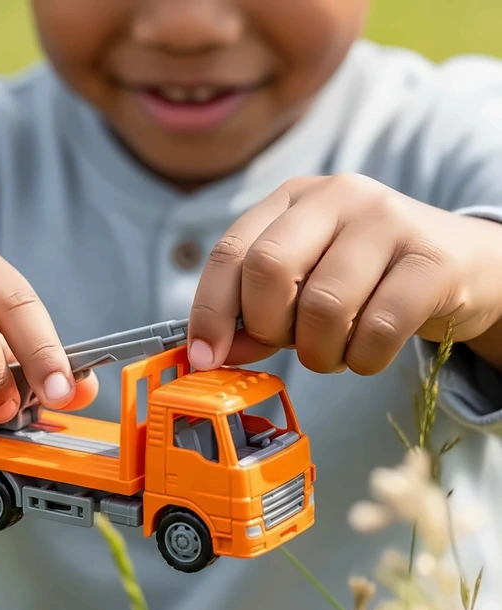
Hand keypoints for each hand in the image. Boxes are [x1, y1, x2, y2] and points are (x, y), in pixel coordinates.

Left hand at [188, 174, 501, 374]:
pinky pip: (377, 329)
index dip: (208, 312)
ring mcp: (387, 220)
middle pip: (268, 269)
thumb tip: (214, 353)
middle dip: (269, 327)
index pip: (229, 253)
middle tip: (290, 344)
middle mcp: (336, 196)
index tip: (204, 358)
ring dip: (320, 352)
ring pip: (322, 306)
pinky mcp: (432, 258)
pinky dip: (363, 359)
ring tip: (334, 351)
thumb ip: (255, 315)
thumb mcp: (300, 288)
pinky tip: (368, 352)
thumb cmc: (364, 280)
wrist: (460, 264)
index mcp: (291, 199)